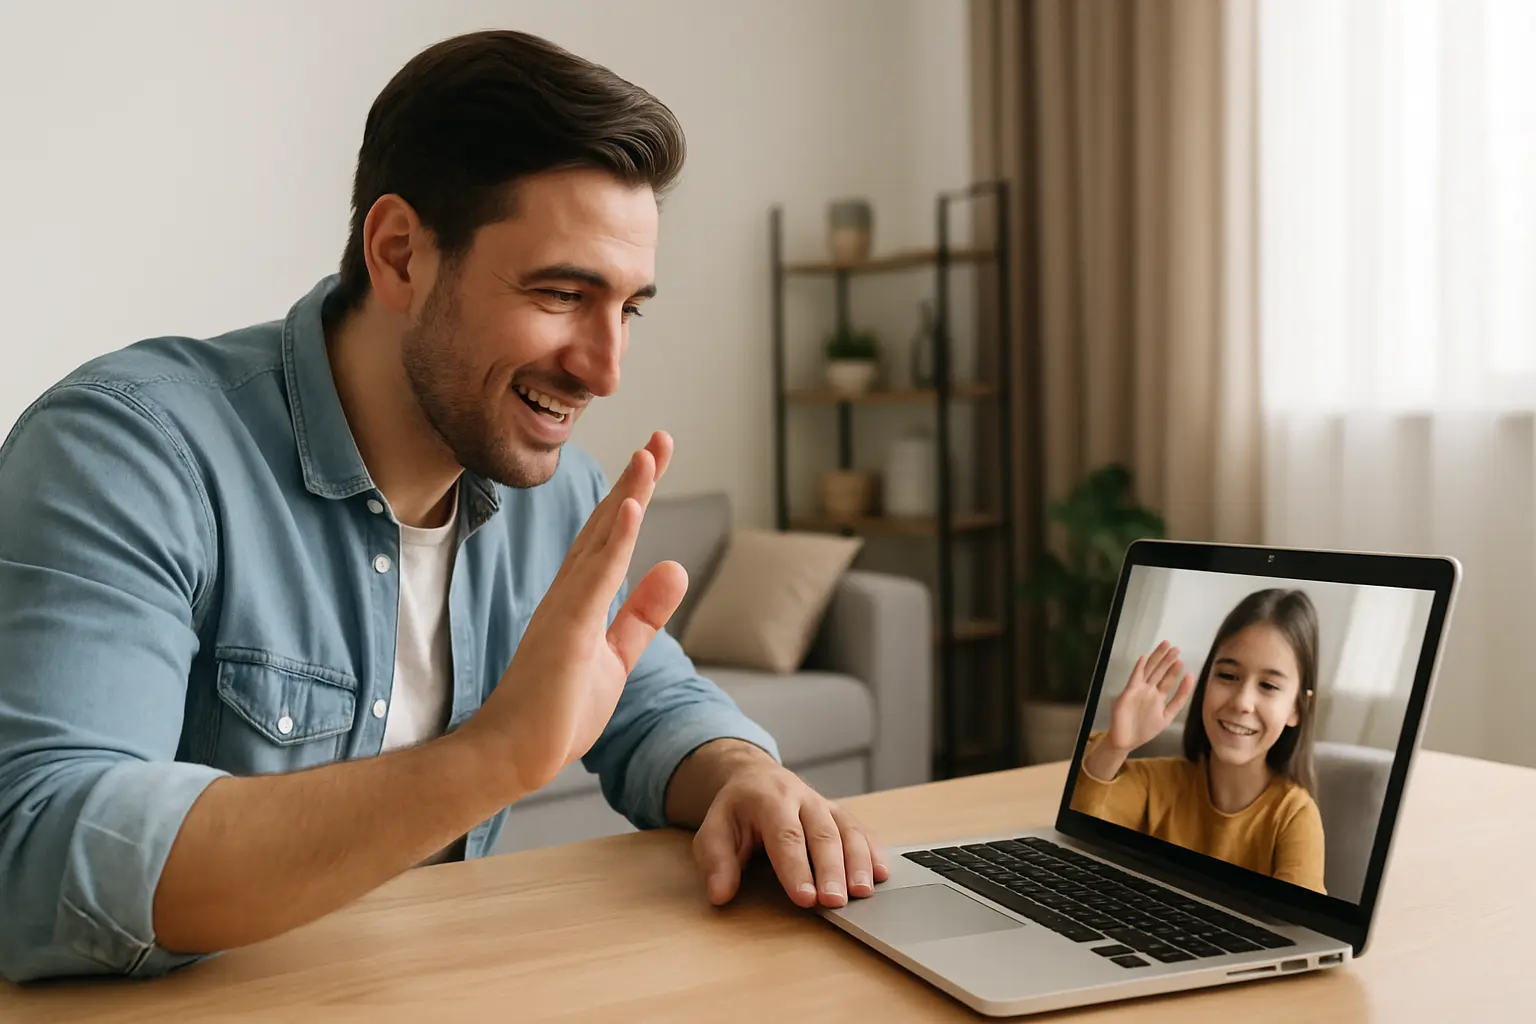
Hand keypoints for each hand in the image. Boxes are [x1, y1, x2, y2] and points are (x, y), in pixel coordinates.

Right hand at [460, 431, 685, 796]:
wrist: (513, 756)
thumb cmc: (557, 711)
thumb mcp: (615, 656)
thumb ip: (643, 615)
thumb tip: (676, 567)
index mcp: (581, 598)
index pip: (614, 535)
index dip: (636, 493)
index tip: (657, 455)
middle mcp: (571, 592)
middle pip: (609, 524)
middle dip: (636, 479)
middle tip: (662, 438)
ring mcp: (567, 608)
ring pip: (602, 540)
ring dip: (628, 494)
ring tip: (650, 455)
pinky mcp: (567, 630)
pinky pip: (595, 577)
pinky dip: (616, 540)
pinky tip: (632, 507)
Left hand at [692, 760, 889, 909]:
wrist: (756, 777)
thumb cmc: (735, 811)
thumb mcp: (713, 830)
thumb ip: (716, 861)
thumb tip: (720, 893)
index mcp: (768, 799)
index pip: (786, 835)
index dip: (796, 868)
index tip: (806, 898)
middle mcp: (801, 797)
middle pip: (822, 834)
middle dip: (832, 870)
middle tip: (836, 902)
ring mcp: (824, 804)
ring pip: (847, 830)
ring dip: (858, 863)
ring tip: (863, 893)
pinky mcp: (839, 813)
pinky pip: (860, 830)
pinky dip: (872, 852)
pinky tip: (881, 874)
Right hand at [1105, 640, 1196, 753]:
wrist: (1126, 740)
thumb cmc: (1144, 730)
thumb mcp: (1167, 716)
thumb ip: (1179, 699)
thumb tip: (1190, 678)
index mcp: (1158, 696)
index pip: (1168, 680)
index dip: (1175, 670)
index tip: (1182, 660)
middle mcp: (1149, 690)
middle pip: (1159, 671)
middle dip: (1167, 659)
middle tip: (1175, 648)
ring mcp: (1139, 690)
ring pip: (1149, 670)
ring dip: (1157, 658)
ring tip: (1165, 646)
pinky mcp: (1129, 692)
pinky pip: (1135, 678)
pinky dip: (1139, 668)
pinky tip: (1144, 658)